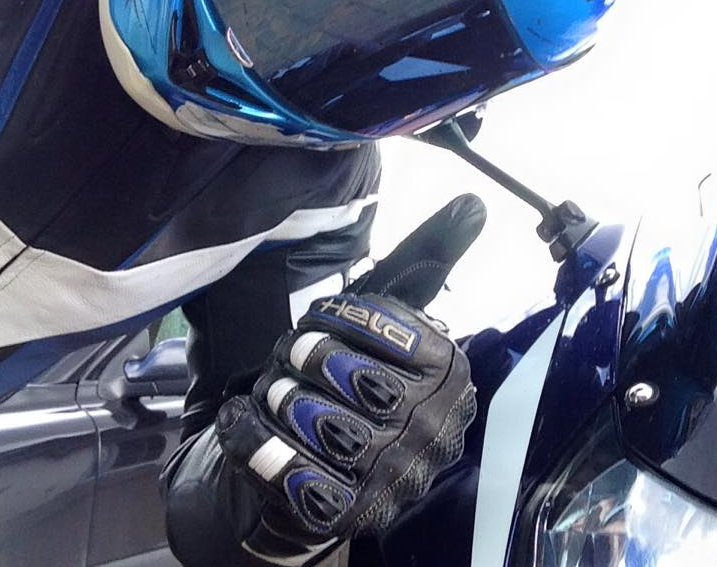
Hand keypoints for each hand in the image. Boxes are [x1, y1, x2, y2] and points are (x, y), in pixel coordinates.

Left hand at [215, 194, 485, 552]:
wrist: (328, 467)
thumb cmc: (360, 377)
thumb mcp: (392, 318)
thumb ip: (431, 259)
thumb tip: (474, 202)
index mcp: (451, 377)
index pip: (392, 330)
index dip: (341, 319)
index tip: (321, 319)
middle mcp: (433, 433)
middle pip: (353, 376)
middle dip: (303, 355)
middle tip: (289, 353)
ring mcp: (391, 480)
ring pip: (316, 420)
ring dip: (275, 395)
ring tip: (272, 390)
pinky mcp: (344, 515)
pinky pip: (287, 472)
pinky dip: (249, 438)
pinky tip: (242, 420)